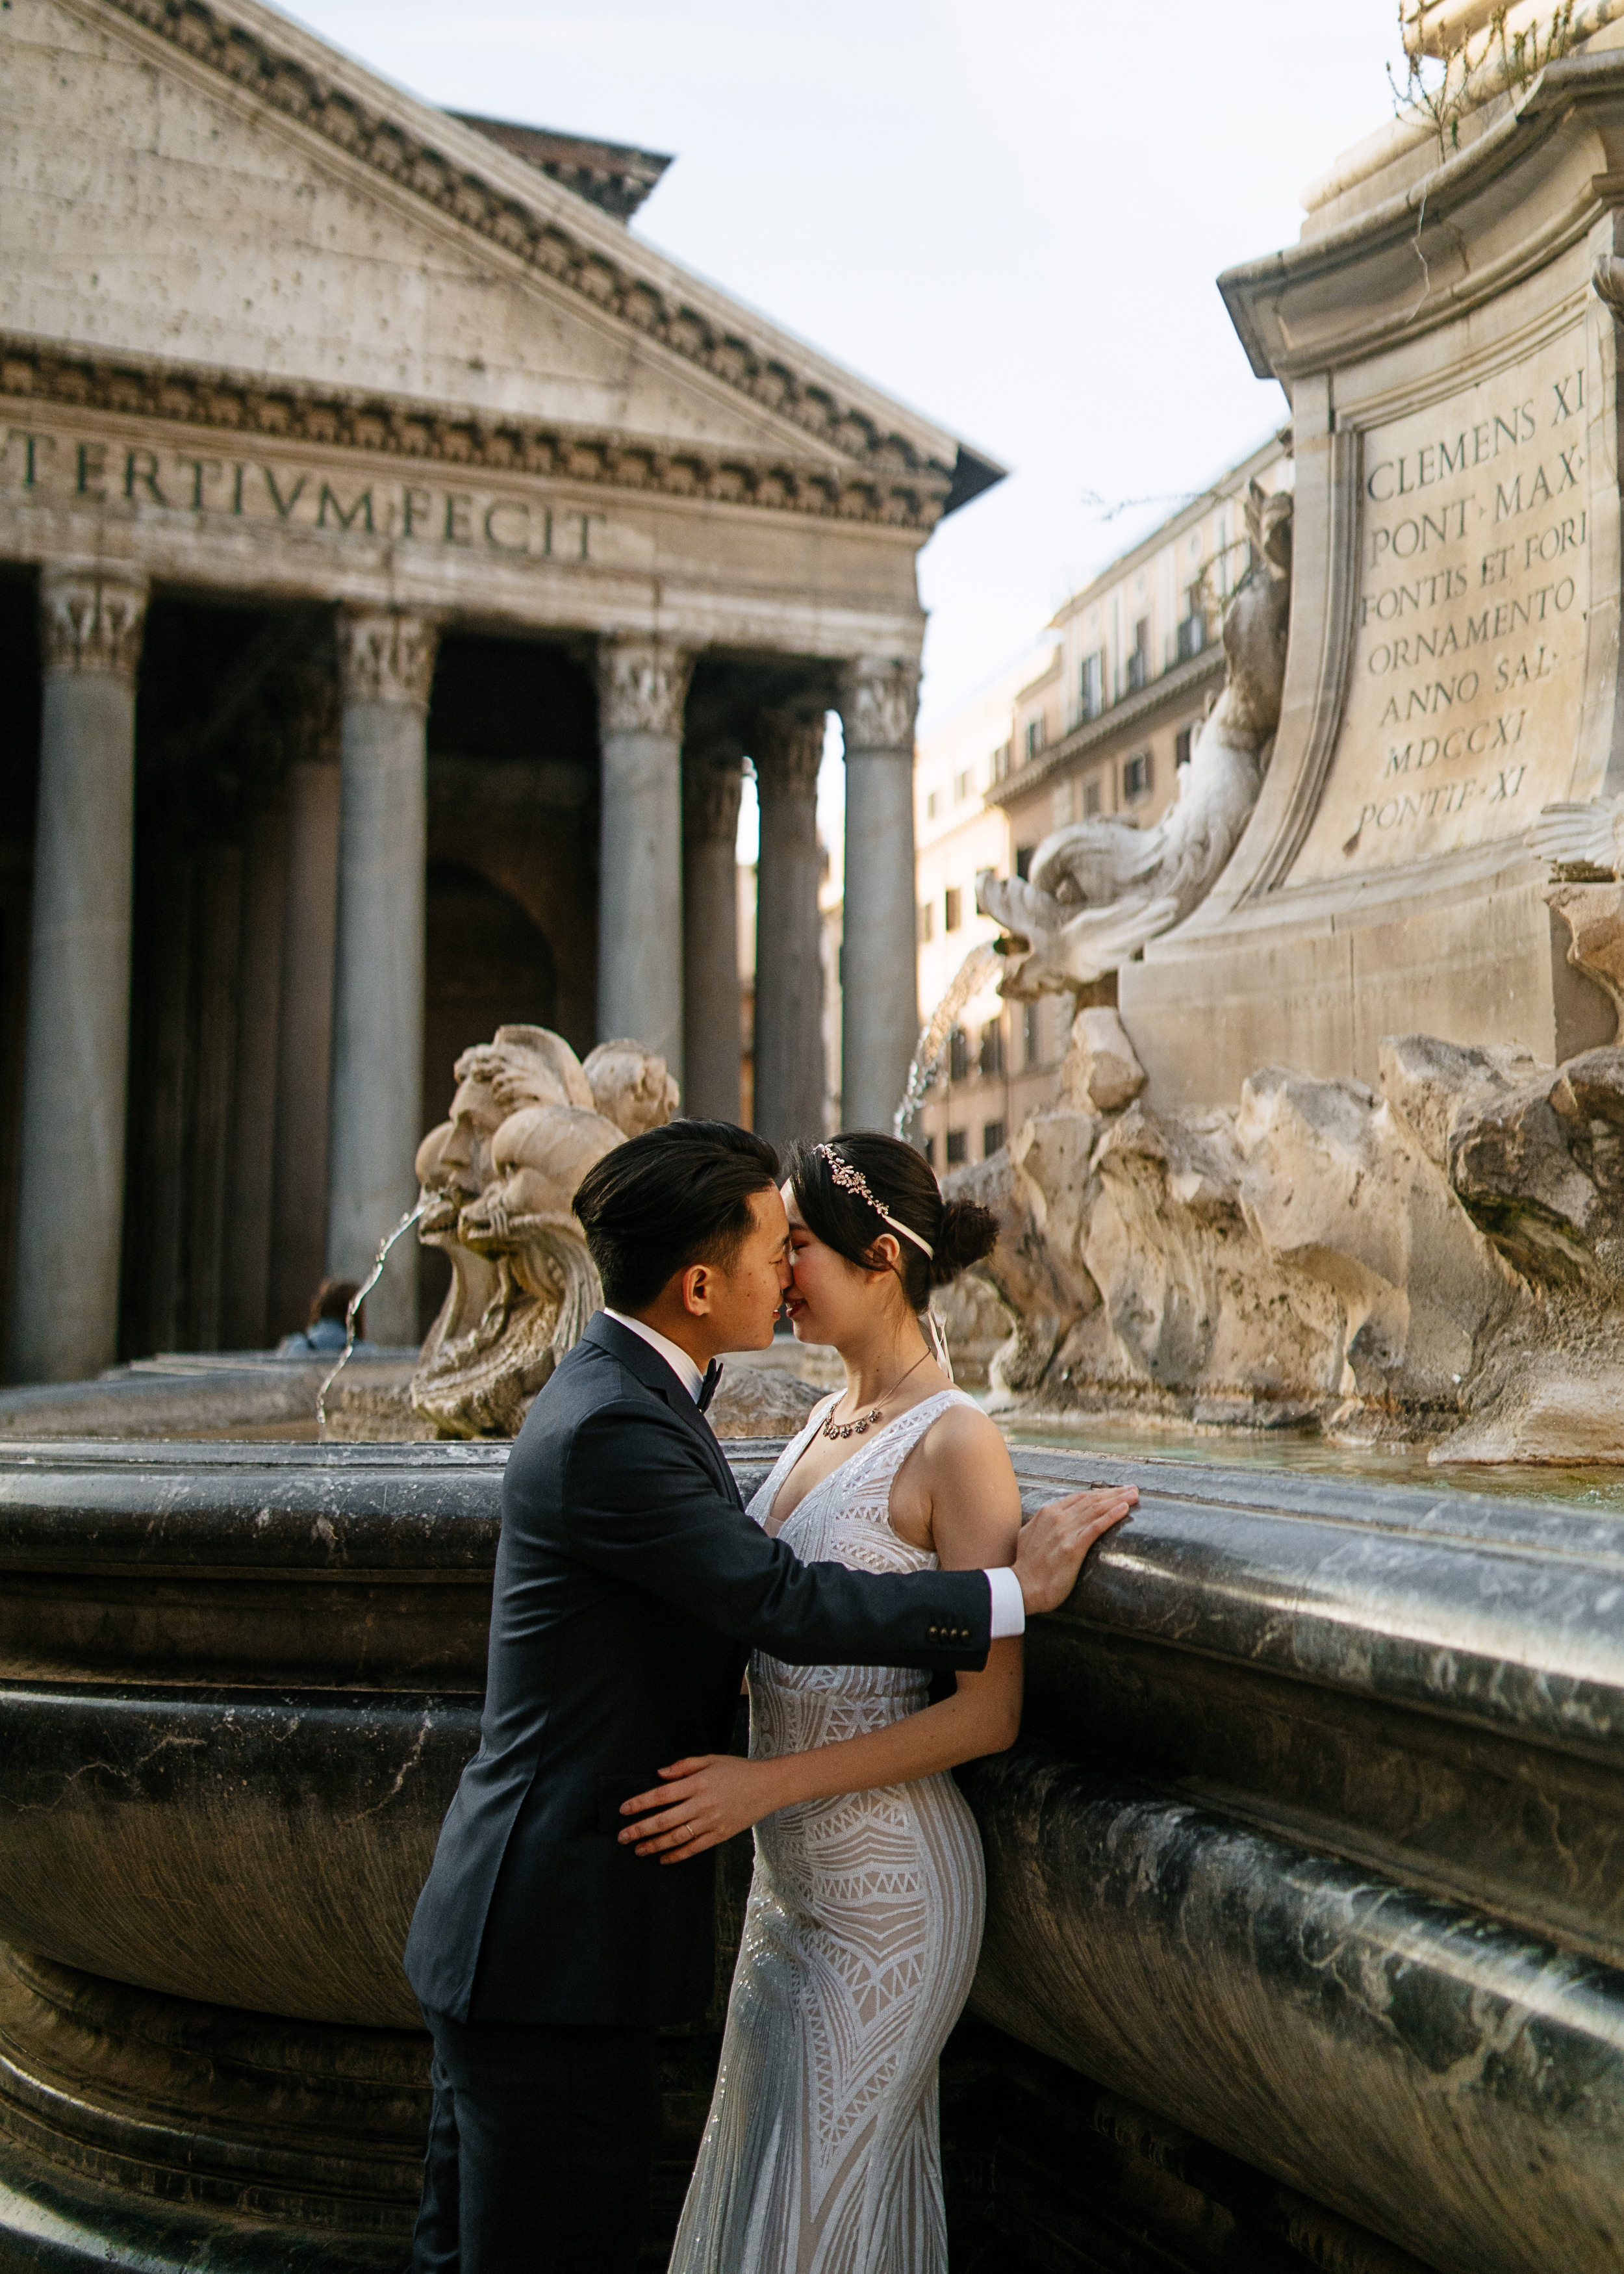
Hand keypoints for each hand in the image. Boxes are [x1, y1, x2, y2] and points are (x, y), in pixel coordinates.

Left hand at [618, 1754, 780, 1863]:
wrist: (769, 1786)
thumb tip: (659, 1775)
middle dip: (640, 1829)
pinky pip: (694, 1848)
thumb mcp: (711, 1759)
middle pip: (664, 1820)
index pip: (662, 1795)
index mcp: (698, 1783)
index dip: (640, 1803)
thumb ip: (683, 1766)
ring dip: (654, 1845)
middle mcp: (702, 1804)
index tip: (623, 1810)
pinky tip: (663, 1859)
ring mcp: (711, 1822)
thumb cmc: (738, 1769)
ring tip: (638, 1849)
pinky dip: (677, 1855)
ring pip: (677, 1837)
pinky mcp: (720, 1835)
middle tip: (622, 1836)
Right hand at [1014, 1485, 1136, 1615]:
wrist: (1022, 1587)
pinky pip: (1095, 1527)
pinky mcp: (1073, 1548)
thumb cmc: (1027, 1565)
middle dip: (1114, 1493)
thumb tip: (1050, 1519)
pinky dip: (1111, 1516)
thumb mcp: (1029, 1534)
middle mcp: (1057, 1518)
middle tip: (1132, 1489)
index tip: (1116, 1491)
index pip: (1080, 1498)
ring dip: (1118, 1500)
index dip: (1100, 1493)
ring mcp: (1065, 1532)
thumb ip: (1042, 1524)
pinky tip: (1124, 1509)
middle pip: (1092, 1500)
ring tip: (1134, 1495)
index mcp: (1048, 1513)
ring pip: (1096, 1510)